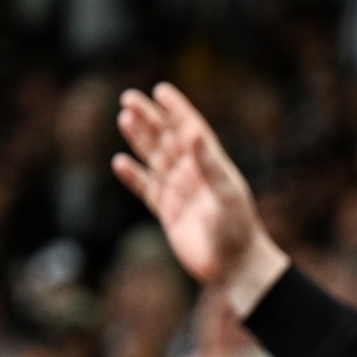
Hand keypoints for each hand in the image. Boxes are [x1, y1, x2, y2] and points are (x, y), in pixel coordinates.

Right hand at [111, 83, 288, 314]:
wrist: (234, 267)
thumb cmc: (237, 229)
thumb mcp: (226, 192)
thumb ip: (208, 162)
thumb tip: (192, 131)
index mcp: (211, 164)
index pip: (191, 128)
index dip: (177, 109)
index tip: (161, 89)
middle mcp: (194, 174)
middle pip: (167, 139)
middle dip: (149, 118)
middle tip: (129, 98)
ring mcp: (180, 192)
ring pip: (154, 159)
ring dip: (139, 139)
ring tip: (124, 118)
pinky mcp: (169, 212)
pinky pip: (147, 189)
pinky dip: (133, 176)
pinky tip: (119, 162)